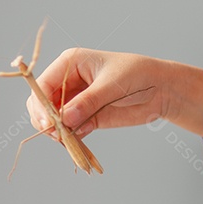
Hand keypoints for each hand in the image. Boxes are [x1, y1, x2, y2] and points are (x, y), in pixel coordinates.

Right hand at [25, 49, 202, 140]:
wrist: (161, 89)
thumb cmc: (138, 75)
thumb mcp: (113, 84)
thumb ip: (89, 101)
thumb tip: (65, 118)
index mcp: (70, 63)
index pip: (43, 85)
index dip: (41, 104)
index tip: (49, 122)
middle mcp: (68, 81)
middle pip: (42, 104)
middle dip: (46, 119)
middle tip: (58, 134)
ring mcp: (75, 100)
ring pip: (53, 120)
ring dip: (57, 131)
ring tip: (68, 139)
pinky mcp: (85, 117)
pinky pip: (69, 130)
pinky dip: (70, 138)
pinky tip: (78, 140)